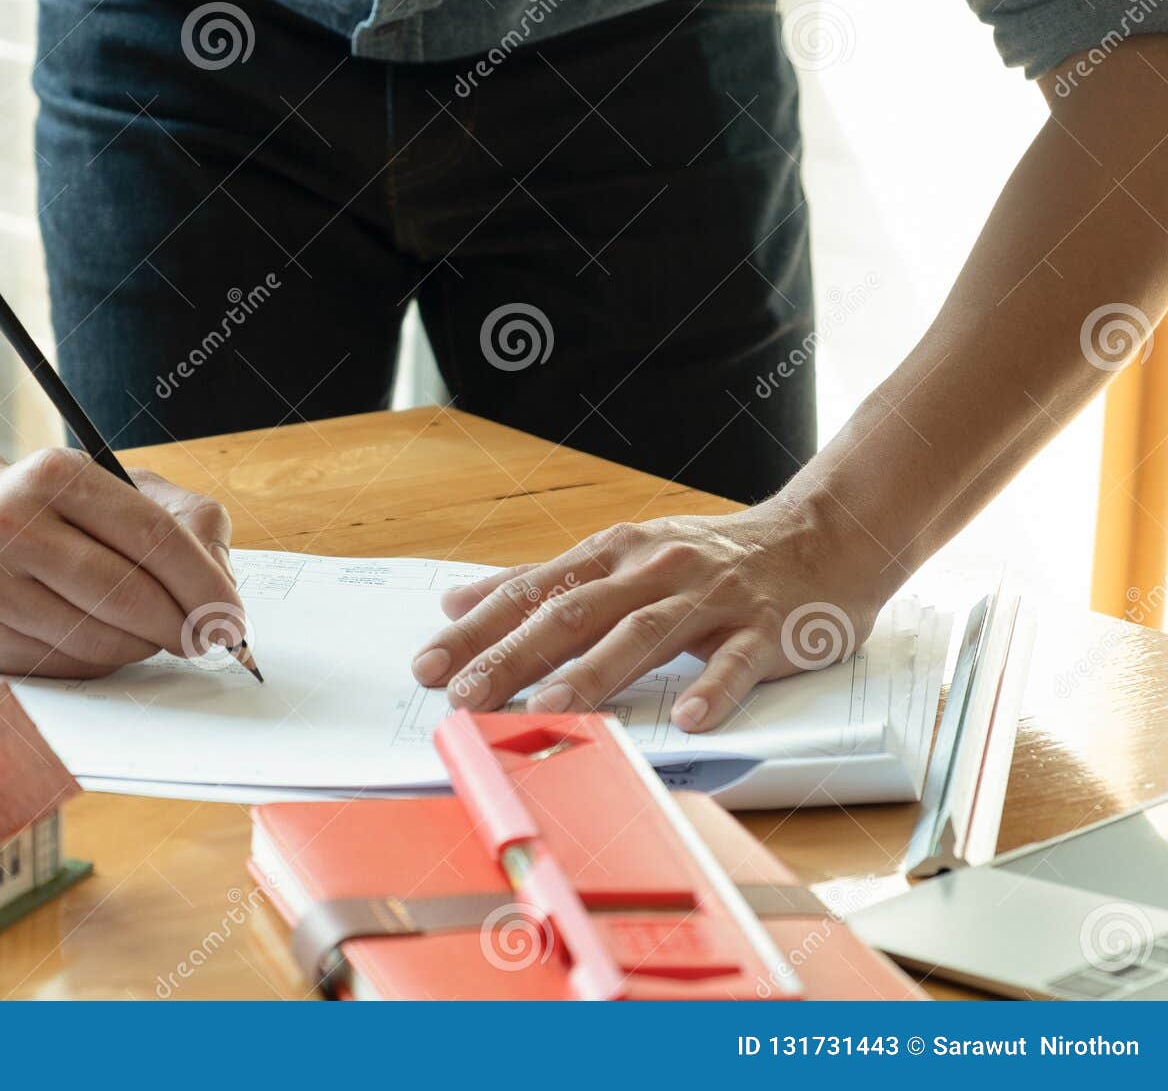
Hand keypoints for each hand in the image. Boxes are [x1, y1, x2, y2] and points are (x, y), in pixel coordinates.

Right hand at [0, 447, 245, 677]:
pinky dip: (101, 661)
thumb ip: (184, 520)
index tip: (231, 617)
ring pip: (99, 639)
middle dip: (182, 625)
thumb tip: (223, 584)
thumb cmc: (41, 509)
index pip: (154, 537)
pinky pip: (65, 665)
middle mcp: (12, 524)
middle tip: (206, 638)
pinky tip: (101, 640)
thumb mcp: (110, 486)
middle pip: (129, 595)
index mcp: (58, 476)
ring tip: (151, 634)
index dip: (204, 585)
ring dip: (143, 647)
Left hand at [410, 500, 887, 731]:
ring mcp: (712, 596)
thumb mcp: (621, 557)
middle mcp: (654, 570)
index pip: (531, 594)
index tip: (428, 665)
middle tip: (466, 695)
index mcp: (614, 557)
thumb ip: (542, 582)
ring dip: (597, 672)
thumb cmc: (712, 557)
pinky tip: (687, 718)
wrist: (825, 534)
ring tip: (554, 707)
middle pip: (575, 613)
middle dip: (516, 655)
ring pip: (646, 633)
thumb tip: (459, 600)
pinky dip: (713, 687)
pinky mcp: (767, 625)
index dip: (477, 630)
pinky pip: (738, 659)